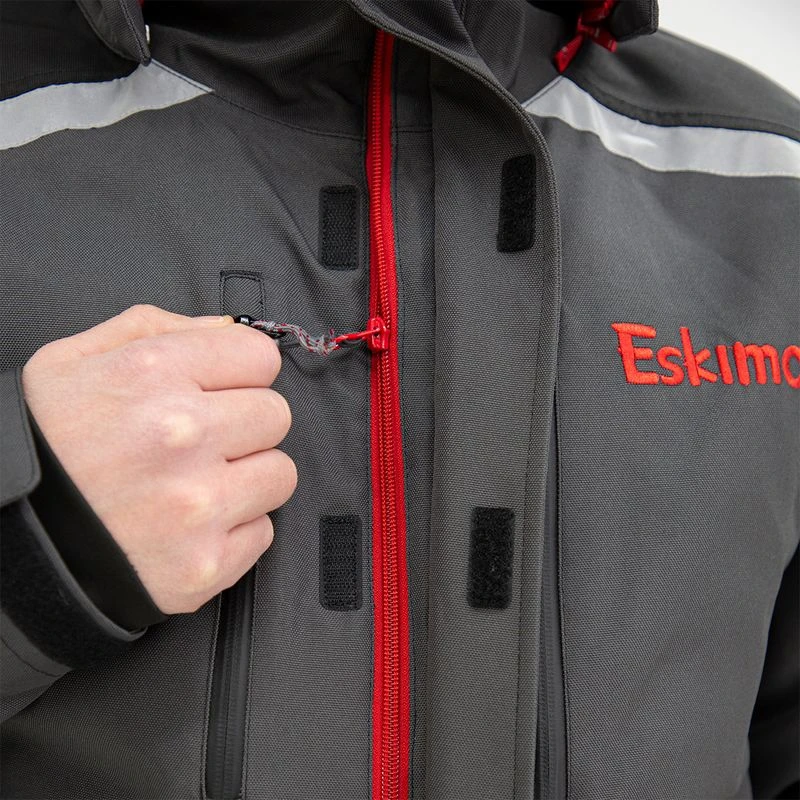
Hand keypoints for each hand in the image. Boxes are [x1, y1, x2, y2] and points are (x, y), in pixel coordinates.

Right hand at [21, 304, 296, 613]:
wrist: (14, 540)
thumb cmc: (46, 447)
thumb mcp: (73, 362)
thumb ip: (155, 328)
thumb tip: (228, 328)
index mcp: (152, 373)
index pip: (259, 356)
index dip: (241, 371)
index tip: (221, 389)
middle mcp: (181, 435)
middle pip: (276, 414)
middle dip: (245, 424)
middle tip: (203, 441)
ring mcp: (197, 504)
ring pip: (280, 474)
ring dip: (248, 477)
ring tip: (198, 483)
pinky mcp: (205, 563)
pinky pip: (263, 533)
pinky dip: (235, 530)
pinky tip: (192, 525)